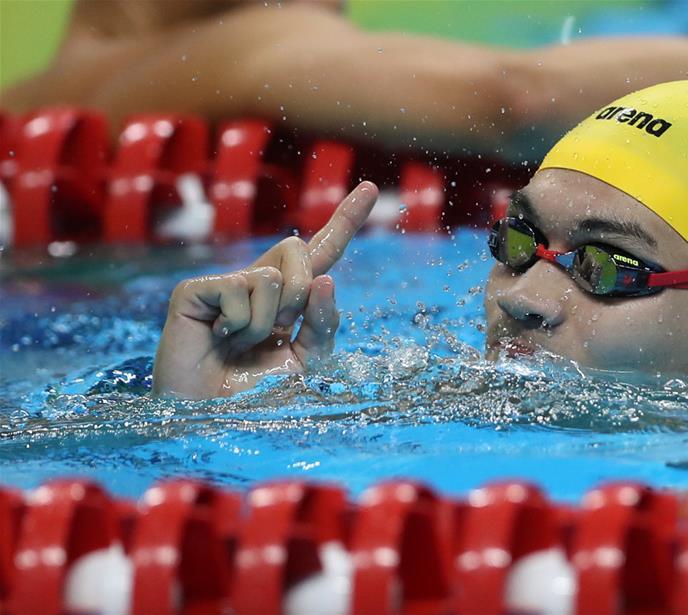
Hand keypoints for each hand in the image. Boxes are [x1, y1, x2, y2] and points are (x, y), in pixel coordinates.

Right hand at [152, 181, 378, 397]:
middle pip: (299, 249)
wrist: (213, 418)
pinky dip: (238, 324)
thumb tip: (324, 279)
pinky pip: (238, 288)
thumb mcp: (306, 362)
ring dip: (264, 321)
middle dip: (298, 294)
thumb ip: (322, 323)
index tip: (370, 189)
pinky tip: (219, 340)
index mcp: (290, 300)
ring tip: (240, 345)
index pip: (323, 253)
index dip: (346, 220)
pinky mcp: (195, 290)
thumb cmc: (258, 395)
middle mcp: (260, 284)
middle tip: (276, 331)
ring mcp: (227, 285)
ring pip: (270, 275)